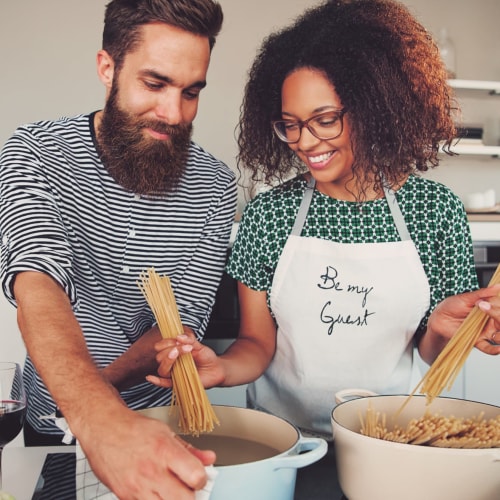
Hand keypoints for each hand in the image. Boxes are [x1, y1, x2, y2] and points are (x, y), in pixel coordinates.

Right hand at [77, 403, 215, 499]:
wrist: (103, 429)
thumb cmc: (134, 429)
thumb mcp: (166, 432)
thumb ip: (190, 449)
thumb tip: (210, 459)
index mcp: (165, 451)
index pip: (196, 476)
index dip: (202, 479)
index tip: (200, 476)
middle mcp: (151, 471)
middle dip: (191, 495)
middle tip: (188, 487)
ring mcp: (137, 488)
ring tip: (172, 490)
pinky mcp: (125, 497)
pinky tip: (156, 493)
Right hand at [146, 333, 223, 388]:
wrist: (217, 369)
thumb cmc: (206, 357)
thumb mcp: (199, 345)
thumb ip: (190, 340)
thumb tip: (178, 336)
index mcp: (174, 353)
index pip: (162, 348)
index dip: (166, 342)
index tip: (177, 339)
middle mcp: (172, 363)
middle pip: (160, 358)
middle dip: (169, 350)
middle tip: (182, 347)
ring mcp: (174, 373)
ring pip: (162, 369)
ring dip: (168, 360)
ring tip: (178, 353)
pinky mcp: (178, 383)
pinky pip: (164, 384)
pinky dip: (156, 381)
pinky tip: (150, 377)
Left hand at [426, 284, 499, 357]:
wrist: (439, 318)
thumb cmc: (451, 306)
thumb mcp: (466, 298)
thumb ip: (482, 294)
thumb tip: (497, 286)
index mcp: (490, 308)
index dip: (496, 306)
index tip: (484, 303)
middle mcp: (491, 320)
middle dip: (499, 317)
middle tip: (487, 311)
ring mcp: (485, 331)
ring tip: (493, 329)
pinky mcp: (478, 340)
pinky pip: (489, 347)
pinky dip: (495, 350)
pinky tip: (498, 348)